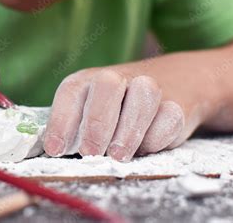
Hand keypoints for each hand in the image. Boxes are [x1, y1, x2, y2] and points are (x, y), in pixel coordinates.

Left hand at [43, 53, 219, 161]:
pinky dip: (156, 136)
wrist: (173, 83)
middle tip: (90, 152)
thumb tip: (58, 154)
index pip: (70, 93)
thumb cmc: (116, 110)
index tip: (55, 149)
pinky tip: (146, 148)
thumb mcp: (88, 116)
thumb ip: (75, 132)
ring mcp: (148, 86)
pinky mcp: (176, 104)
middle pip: (106, 86)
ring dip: (128, 130)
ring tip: (118, 155)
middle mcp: (116, 78)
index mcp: (87, 81)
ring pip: (141, 98)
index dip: (61, 122)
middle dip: (96, 123)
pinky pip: (168, 117)